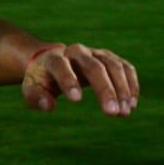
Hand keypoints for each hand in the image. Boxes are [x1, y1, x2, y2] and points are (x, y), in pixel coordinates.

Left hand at [21, 43, 138, 116]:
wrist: (52, 64)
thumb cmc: (42, 81)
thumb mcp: (31, 90)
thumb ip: (36, 98)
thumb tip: (49, 106)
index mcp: (54, 58)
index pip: (60, 65)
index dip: (67, 80)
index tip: (76, 100)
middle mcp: (77, 51)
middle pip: (93, 66)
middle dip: (104, 89)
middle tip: (112, 113)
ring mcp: (95, 53)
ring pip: (113, 66)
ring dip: (122, 88)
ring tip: (125, 112)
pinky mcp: (110, 58)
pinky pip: (125, 68)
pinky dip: (131, 84)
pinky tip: (131, 104)